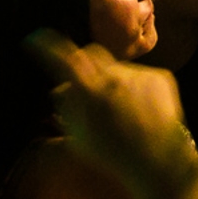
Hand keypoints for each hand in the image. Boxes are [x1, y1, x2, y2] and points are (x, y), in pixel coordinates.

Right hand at [25, 30, 196, 188]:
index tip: (35, 38)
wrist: (157, 159)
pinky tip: (141, 110)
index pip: (64, 59)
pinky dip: (135, 88)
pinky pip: (141, 76)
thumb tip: (61, 87)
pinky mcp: (161, 76)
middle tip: (84, 83)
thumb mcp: (78, 136)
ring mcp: (141, 74)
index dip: (47, 47)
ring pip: (118, 68)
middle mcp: (115, 76)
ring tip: (121, 112)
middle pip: (92, 53)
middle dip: (83, 63)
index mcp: (90, 92)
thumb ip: (67, 107)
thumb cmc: (111, 155)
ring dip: (112, 82)